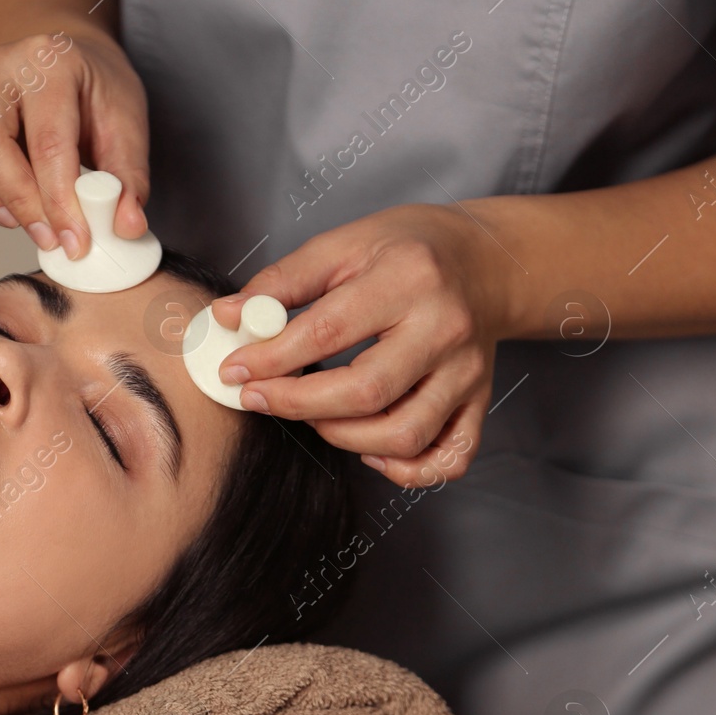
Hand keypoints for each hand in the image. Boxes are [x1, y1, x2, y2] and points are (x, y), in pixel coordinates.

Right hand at [0, 24, 150, 258]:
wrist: (63, 59)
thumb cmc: (90, 91)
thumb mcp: (125, 122)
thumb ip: (126, 176)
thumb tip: (122, 225)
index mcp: (47, 62)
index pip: (46, 143)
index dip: (59, 203)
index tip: (74, 243)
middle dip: (16, 203)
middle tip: (47, 236)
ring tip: (11, 215)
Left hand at [212, 202, 513, 486]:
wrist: (489, 260)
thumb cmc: (407, 250)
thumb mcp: (344, 244)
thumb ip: (282, 282)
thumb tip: (227, 317)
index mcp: (408, 279)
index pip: (329, 332)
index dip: (272, 358)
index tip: (234, 370)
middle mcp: (445, 329)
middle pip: (366, 392)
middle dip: (297, 405)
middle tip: (258, 399)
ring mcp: (467, 372)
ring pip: (405, 434)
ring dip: (344, 439)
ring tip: (313, 415)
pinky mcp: (479, 402)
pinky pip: (448, 459)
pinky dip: (406, 470)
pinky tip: (371, 450)